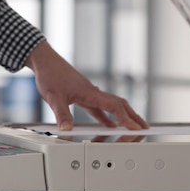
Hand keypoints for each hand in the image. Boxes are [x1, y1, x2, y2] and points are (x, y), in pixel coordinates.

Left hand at [25, 41, 148, 130]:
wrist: (45, 62)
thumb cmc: (50, 75)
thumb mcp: (53, 97)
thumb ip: (61, 114)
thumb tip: (67, 129)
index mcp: (90, 92)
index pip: (113, 106)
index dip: (125, 118)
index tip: (135, 128)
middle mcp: (93, 92)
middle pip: (119, 104)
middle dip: (132, 116)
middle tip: (144, 127)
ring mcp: (89, 93)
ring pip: (111, 105)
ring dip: (122, 116)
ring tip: (131, 127)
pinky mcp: (83, 95)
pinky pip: (99, 107)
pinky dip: (106, 117)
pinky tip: (108, 125)